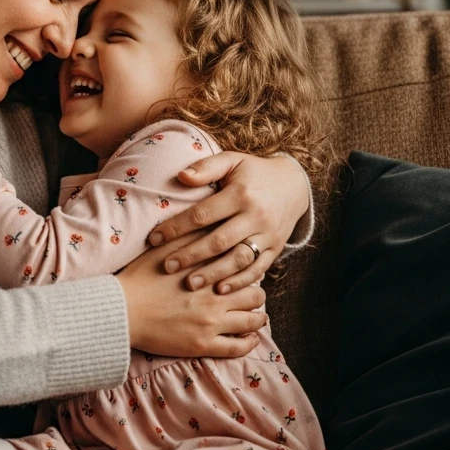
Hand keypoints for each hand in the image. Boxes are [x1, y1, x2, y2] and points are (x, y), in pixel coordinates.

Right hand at [116, 236, 266, 357]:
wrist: (121, 309)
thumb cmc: (140, 277)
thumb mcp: (164, 248)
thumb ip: (190, 235)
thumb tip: (211, 222)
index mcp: (208, 271)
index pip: (243, 267)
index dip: (248, 268)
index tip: (247, 270)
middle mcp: (215, 296)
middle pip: (255, 293)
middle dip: (255, 293)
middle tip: (251, 294)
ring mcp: (211, 322)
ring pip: (252, 320)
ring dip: (257, 317)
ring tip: (256, 316)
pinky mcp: (203, 345)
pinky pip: (238, 347)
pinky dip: (249, 342)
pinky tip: (250, 338)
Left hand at [146, 151, 308, 293]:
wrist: (295, 185)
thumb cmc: (254, 172)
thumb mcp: (232, 161)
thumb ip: (206, 168)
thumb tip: (180, 176)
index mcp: (240, 194)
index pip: (202, 214)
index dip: (176, 228)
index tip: (154, 239)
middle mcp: (256, 216)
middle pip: (218, 241)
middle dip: (191, 256)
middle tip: (167, 266)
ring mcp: (267, 235)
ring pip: (238, 259)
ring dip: (213, 273)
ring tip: (189, 283)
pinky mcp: (276, 249)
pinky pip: (258, 269)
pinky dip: (240, 281)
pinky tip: (220, 289)